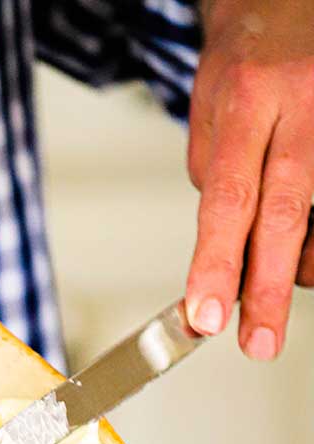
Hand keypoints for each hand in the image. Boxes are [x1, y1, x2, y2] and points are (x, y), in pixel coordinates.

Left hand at [185, 0, 313, 356]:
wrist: (289, 4)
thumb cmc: (247, 66)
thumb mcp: (210, 116)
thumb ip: (219, 185)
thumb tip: (226, 262)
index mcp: (251, 100)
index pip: (229, 198)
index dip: (218, 263)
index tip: (205, 316)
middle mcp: (303, 107)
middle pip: (286, 214)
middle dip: (269, 289)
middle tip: (258, 343)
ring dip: (298, 263)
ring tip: (274, 272)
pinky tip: (305, 242)